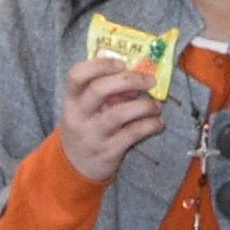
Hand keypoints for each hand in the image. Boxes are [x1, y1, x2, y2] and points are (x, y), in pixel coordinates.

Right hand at [53, 42, 170, 186]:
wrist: (76, 166)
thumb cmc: (87, 127)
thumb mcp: (87, 108)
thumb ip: (106, 91)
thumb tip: (137, 77)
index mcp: (72, 100)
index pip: (77, 75)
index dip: (100, 65)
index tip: (121, 63)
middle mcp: (79, 116)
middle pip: (99, 90)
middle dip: (129, 80)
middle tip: (150, 80)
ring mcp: (92, 135)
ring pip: (118, 114)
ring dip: (143, 106)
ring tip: (156, 105)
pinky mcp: (108, 152)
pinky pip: (132, 134)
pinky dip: (149, 125)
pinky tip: (158, 123)